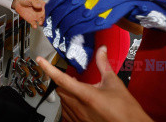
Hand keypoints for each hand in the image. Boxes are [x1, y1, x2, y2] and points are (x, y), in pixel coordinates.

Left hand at [12, 0, 44, 28]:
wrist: (18, 3)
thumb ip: (35, 2)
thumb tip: (40, 5)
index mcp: (42, 6)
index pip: (47, 10)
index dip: (48, 12)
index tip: (47, 14)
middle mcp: (40, 12)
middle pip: (46, 17)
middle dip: (46, 19)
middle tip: (44, 19)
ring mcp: (36, 17)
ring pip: (41, 21)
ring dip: (42, 23)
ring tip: (40, 23)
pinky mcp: (31, 20)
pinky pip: (34, 24)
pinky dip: (35, 26)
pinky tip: (34, 25)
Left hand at [37, 46, 151, 121]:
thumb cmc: (126, 111)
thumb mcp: (114, 83)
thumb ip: (104, 65)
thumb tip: (102, 50)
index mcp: (85, 94)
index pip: (60, 78)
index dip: (48, 68)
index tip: (40, 60)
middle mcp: (78, 107)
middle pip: (59, 89)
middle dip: (62, 81)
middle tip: (71, 77)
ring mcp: (77, 118)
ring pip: (62, 102)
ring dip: (66, 93)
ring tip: (79, 90)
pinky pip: (66, 114)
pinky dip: (69, 105)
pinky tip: (79, 103)